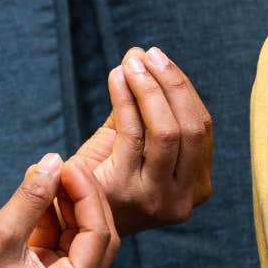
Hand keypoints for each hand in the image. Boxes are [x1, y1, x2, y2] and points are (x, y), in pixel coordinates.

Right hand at [0, 154, 118, 267]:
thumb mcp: (0, 233)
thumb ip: (32, 197)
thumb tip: (54, 161)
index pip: (98, 237)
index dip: (87, 195)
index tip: (71, 165)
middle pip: (96, 238)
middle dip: (83, 199)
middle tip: (67, 165)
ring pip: (79, 238)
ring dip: (67, 205)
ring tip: (52, 172)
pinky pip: (59, 243)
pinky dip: (52, 217)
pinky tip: (42, 190)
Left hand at [70, 46, 212, 234]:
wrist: (66, 213)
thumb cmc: (102, 176)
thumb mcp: (133, 144)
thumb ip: (144, 106)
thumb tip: (142, 54)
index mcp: (197, 187)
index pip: (201, 130)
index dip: (182, 90)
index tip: (158, 59)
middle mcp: (183, 199)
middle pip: (192, 129)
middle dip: (172, 85)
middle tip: (148, 55)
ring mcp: (156, 199)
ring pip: (167, 131)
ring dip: (150, 89)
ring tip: (131, 62)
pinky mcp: (125, 192)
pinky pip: (132, 134)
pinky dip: (127, 100)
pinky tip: (116, 78)